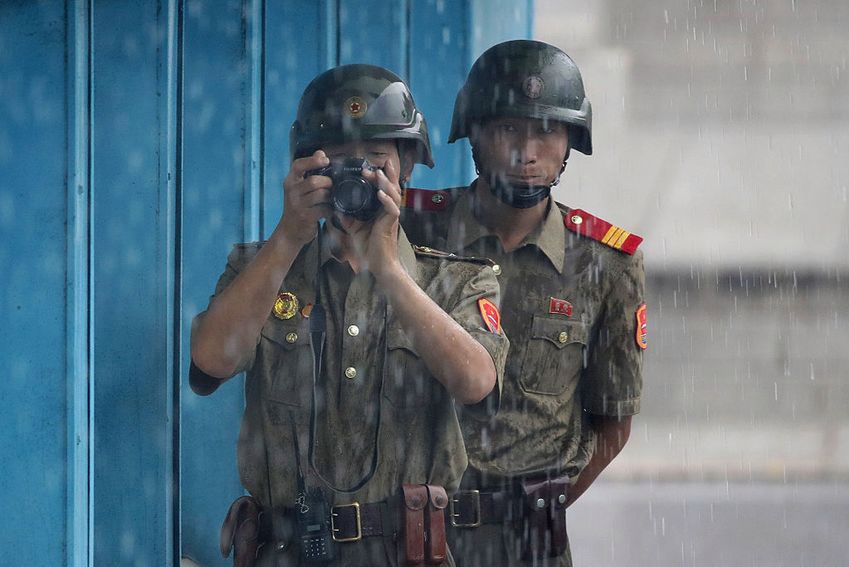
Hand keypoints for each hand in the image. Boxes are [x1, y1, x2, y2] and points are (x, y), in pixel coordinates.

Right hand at [274, 151, 332, 245]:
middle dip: (328, 182)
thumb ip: (309, 170)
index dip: (313, 160)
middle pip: (314, 181)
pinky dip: (330, 209)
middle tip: (332, 186)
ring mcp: (297, 205)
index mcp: (290, 181)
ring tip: (332, 199)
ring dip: (330, 196)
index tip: (326, 160)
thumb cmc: (298, 206)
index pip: (298, 165)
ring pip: (321, 195)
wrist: (290, 231)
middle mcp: (292, 191)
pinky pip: (324, 209)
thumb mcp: (300, 187)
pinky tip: (330, 210)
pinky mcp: (305, 216)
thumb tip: (320, 152)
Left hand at [339, 159, 402, 278]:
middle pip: (392, 188)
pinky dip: (386, 200)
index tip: (372, 167)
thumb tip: (338, 210)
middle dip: (385, 175)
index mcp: (381, 210)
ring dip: (385, 183)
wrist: (378, 266)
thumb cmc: (370, 249)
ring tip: (377, 174)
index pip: (384, 190)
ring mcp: (391, 217)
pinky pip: (391, 209)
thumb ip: (349, 219)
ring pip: (394, 195)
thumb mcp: (355, 230)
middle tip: (375, 166)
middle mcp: (389, 211)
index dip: (381, 177)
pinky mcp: (391, 224)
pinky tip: (380, 193)